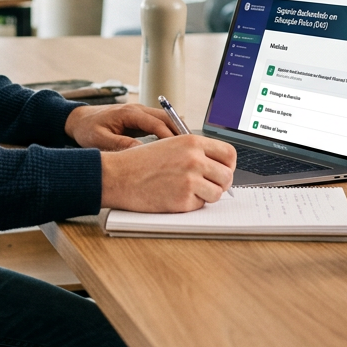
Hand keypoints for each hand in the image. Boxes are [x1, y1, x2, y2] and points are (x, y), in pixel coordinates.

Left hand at [65, 104, 175, 150]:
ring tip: (185, 150)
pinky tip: (173, 148)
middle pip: (166, 118)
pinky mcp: (139, 119)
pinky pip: (159, 124)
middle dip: (179, 133)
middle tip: (190, 150)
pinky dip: (168, 134)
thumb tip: (141, 152)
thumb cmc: (87, 129)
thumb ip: (121, 145)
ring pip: (165, 120)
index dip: (170, 137)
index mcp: (129, 112)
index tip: (179, 151)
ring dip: (175, 133)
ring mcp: (139, 113)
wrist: (78, 120)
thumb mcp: (100, 140)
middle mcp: (137, 109)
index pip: (157, 123)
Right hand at [100, 135, 236, 211]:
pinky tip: (174, 196)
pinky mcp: (183, 199)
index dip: (228, 165)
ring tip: (188, 191)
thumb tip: (217, 165)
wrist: (118, 176)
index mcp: (192, 141)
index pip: (229, 153)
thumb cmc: (139, 162)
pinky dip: (190, 204)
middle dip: (219, 184)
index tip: (221, 171)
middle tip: (207, 186)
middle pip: (227, 175)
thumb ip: (194, 152)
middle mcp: (194, 158)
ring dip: (206, 196)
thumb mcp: (169, 145)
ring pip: (217, 193)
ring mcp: (190, 179)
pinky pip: (200, 205)